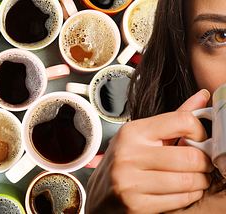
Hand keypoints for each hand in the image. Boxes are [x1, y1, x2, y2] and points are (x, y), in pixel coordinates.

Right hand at [85, 89, 213, 213]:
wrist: (100, 195)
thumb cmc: (124, 163)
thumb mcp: (144, 137)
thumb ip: (174, 119)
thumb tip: (202, 97)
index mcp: (132, 132)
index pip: (181, 121)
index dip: (200, 131)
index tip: (199, 140)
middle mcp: (128, 155)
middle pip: (190, 156)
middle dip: (204, 163)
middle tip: (202, 164)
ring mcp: (130, 182)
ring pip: (189, 180)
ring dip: (200, 181)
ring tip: (193, 178)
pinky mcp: (136, 205)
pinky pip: (181, 200)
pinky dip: (190, 195)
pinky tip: (182, 190)